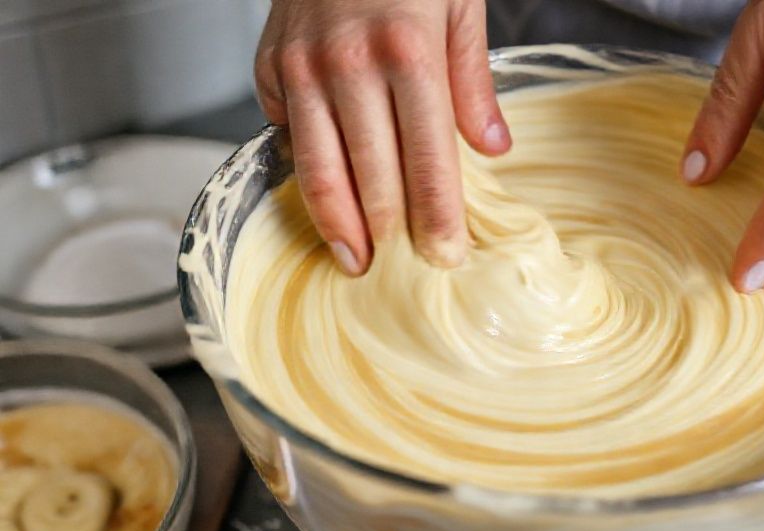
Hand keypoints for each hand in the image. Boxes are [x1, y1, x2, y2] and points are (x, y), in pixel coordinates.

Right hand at [254, 0, 509, 275]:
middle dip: (387, 233)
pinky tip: (322, 202)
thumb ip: (473, 80)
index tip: (445, 256)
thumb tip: (493, 149)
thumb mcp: (459, 4)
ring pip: (319, 168)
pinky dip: (303, 171)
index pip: (428, 159)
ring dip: (337, 224)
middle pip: (371, 175)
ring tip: (353, 260)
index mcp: (409, 51)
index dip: (436, 216)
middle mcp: (349, 64)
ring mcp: (302, 67)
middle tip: (399, 271)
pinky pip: (285, 135)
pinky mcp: (270, 67)